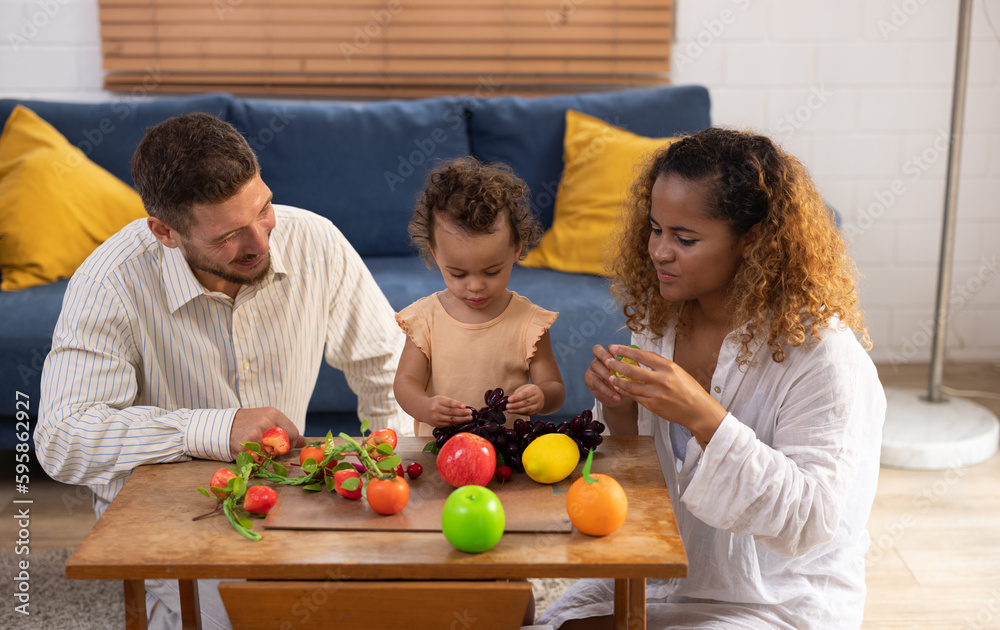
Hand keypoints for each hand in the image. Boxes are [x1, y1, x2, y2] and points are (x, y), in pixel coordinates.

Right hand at [230, 407, 304, 459]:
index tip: (282, 443)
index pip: (293, 433)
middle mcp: (265, 423)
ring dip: (267, 456)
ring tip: (258, 447)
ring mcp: (254, 436)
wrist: (222, 426)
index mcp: (273, 413)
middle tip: (268, 446)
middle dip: (278, 450)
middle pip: (284, 446)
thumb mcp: (268, 418)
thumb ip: (286, 428)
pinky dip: (256, 460)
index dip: (290, 442)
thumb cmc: (249, 422)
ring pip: (272, 455)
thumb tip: (304, 442)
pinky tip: (250, 451)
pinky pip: (258, 461)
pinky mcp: (244, 448)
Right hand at [421, 396, 473, 427]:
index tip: (465, 406)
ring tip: (469, 418)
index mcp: (437, 401)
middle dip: (462, 413)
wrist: (422, 410)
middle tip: (470, 413)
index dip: (457, 405)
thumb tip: (464, 407)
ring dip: (461, 419)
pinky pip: (449, 424)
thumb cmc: (435, 403)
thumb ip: (452, 403)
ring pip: (451, 420)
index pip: (449, 403)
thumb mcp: (441, 399)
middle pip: (451, 412)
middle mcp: (436, 410)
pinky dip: (456, 422)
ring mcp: (436, 418)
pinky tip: (462, 421)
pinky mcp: (437, 425)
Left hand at [505, 384, 543, 415]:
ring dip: (517, 410)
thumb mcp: (523, 388)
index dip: (516, 397)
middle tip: (507, 406)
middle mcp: (538, 397)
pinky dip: (520, 413)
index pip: (525, 394)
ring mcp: (539, 405)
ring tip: (509, 410)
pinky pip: (528, 413)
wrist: (540, 395)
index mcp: (534, 389)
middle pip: (526, 402)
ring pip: (527, 409)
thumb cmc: (529, 391)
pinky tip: (514, 412)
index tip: (509, 400)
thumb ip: (517, 394)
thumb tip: (509, 401)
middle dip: (515, 405)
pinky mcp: (537, 411)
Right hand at [584, 344, 631, 407]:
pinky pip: (596, 382)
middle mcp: (601, 358)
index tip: (622, 358)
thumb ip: (633, 369)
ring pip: (596, 365)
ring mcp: (593, 367)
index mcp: (612, 354)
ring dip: (608, 376)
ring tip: (618, 386)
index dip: (615, 350)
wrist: (621, 399)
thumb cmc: (628, 384)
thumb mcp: (633, 376)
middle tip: (613, 366)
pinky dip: (607, 390)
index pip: (611, 347)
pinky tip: (616, 397)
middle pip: (597, 349)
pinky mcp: (589, 378)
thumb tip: (638, 366)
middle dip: (604, 356)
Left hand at [604, 344, 727, 446]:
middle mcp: (662, 380)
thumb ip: (660, 365)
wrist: (698, 411)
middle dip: (617, 365)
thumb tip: (642, 357)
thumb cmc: (690, 389)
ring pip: (631, 386)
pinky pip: (635, 397)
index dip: (625, 351)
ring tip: (610, 376)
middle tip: (607, 361)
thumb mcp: (678, 371)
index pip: (642, 356)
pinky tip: (619, 388)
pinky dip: (625, 392)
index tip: (615, 348)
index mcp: (669, 367)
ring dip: (618, 380)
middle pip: (632, 370)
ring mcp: (656, 394)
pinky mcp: (653, 406)